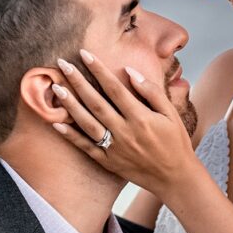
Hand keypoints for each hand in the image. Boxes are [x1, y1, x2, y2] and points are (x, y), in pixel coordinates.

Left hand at [51, 52, 198, 195]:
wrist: (175, 179)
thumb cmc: (175, 143)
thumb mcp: (171, 114)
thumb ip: (151, 92)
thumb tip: (130, 71)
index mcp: (141, 118)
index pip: (114, 88)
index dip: (98, 69)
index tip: (84, 54)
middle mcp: (125, 132)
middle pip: (96, 103)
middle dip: (78, 82)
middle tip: (62, 65)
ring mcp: (115, 149)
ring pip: (87, 123)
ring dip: (70, 105)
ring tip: (56, 89)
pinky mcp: (109, 163)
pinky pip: (86, 148)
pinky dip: (71, 136)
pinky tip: (56, 124)